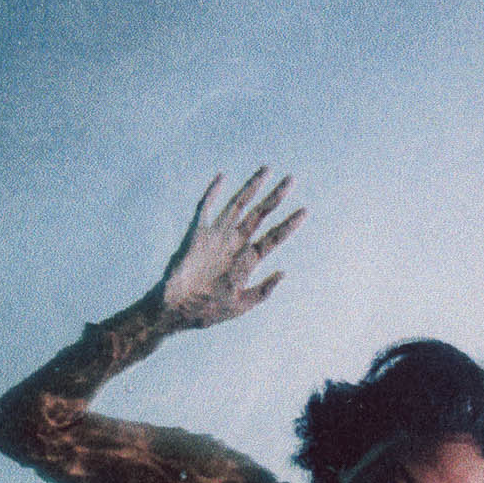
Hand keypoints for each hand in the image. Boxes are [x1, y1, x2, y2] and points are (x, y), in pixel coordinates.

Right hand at [158, 168, 304, 327]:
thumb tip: (284, 273)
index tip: (304, 211)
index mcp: (247, 260)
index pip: (273, 238)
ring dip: (252, 188)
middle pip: (260, 215)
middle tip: (291, 180)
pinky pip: (205, 208)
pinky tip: (222, 177)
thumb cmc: (209, 312)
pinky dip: (213, 193)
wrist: (179, 310)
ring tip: (267, 170)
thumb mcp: (241, 306)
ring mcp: (218, 237)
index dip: (288, 225)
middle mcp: (235, 244)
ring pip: (238, 205)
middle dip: (276, 197)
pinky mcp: (198, 235)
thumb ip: (263, 291)